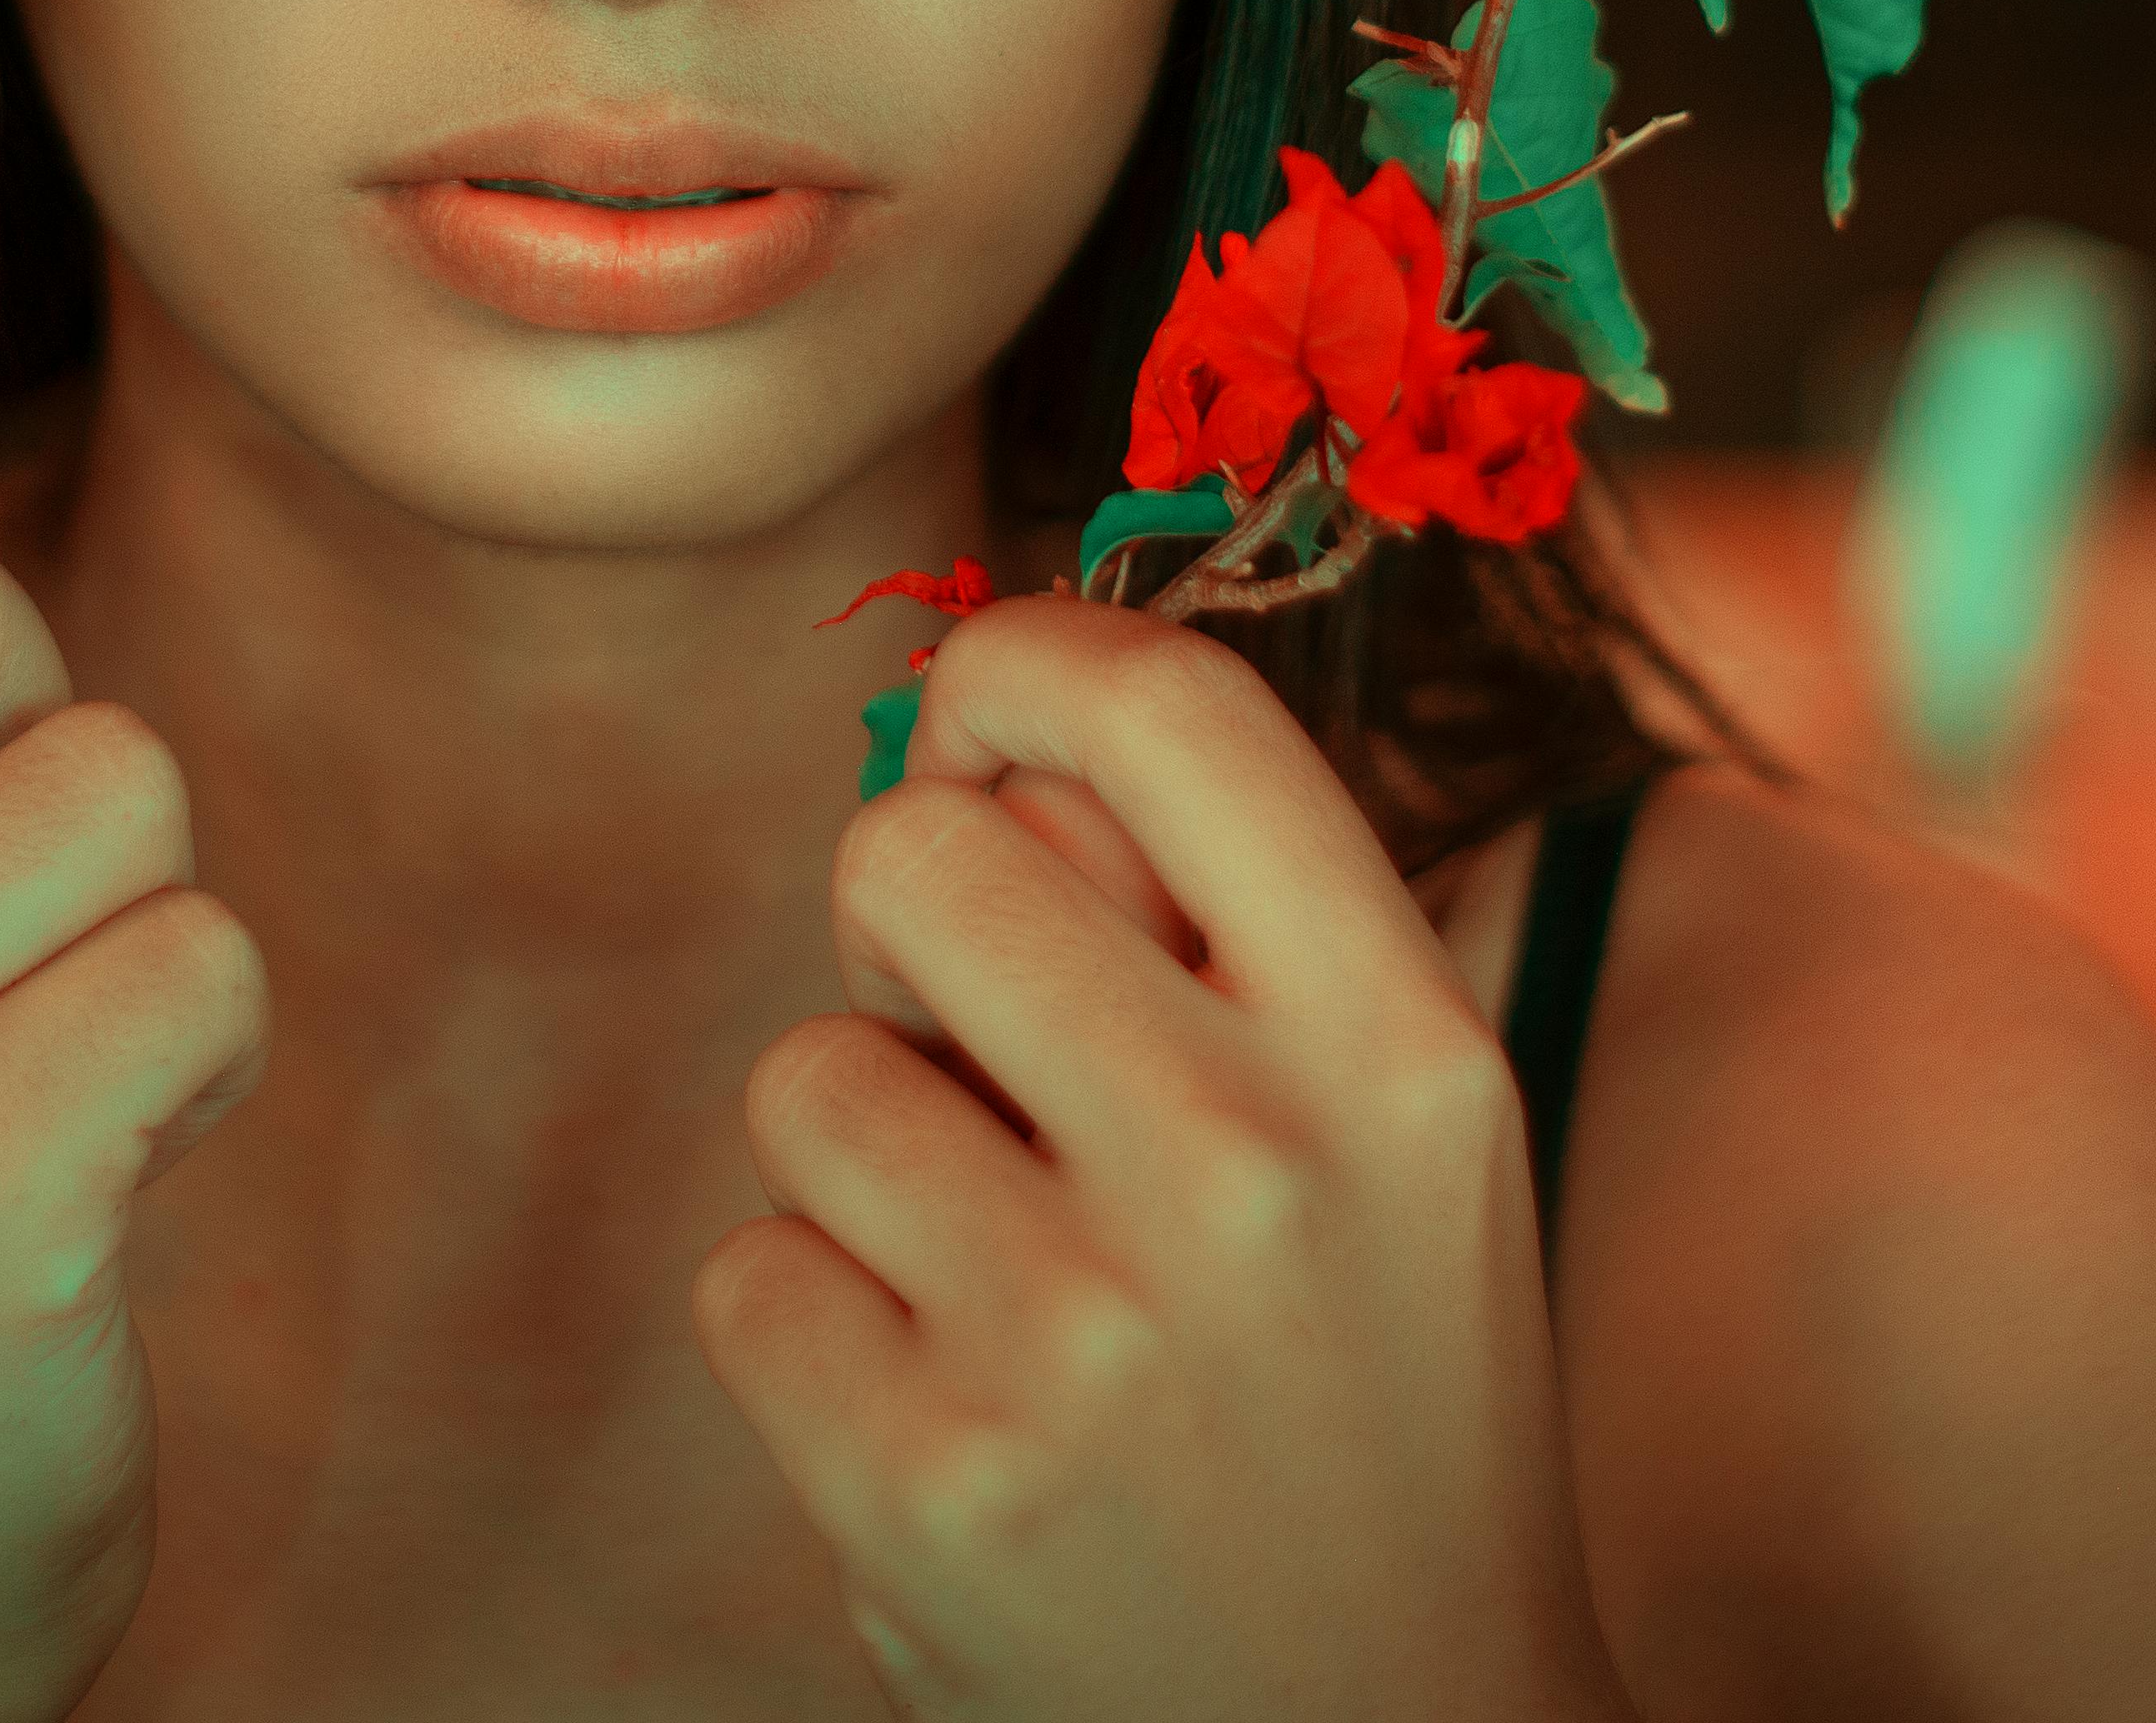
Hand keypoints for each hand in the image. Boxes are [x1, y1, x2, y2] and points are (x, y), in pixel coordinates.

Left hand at [695, 596, 1628, 1722]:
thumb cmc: (1365, 1396)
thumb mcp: (1397, 1144)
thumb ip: (1220, 924)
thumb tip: (974, 720)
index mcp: (1402, 1052)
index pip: (1168, 711)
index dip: (1024, 669)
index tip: (983, 728)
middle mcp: (1258, 1169)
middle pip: (910, 852)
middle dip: (911, 945)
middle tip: (997, 1074)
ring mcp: (1087, 1337)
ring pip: (805, 1075)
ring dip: (867, 1167)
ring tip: (1006, 1287)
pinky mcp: (932, 1487)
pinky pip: (753, 1273)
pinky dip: (819, 1340)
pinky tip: (956, 1419)